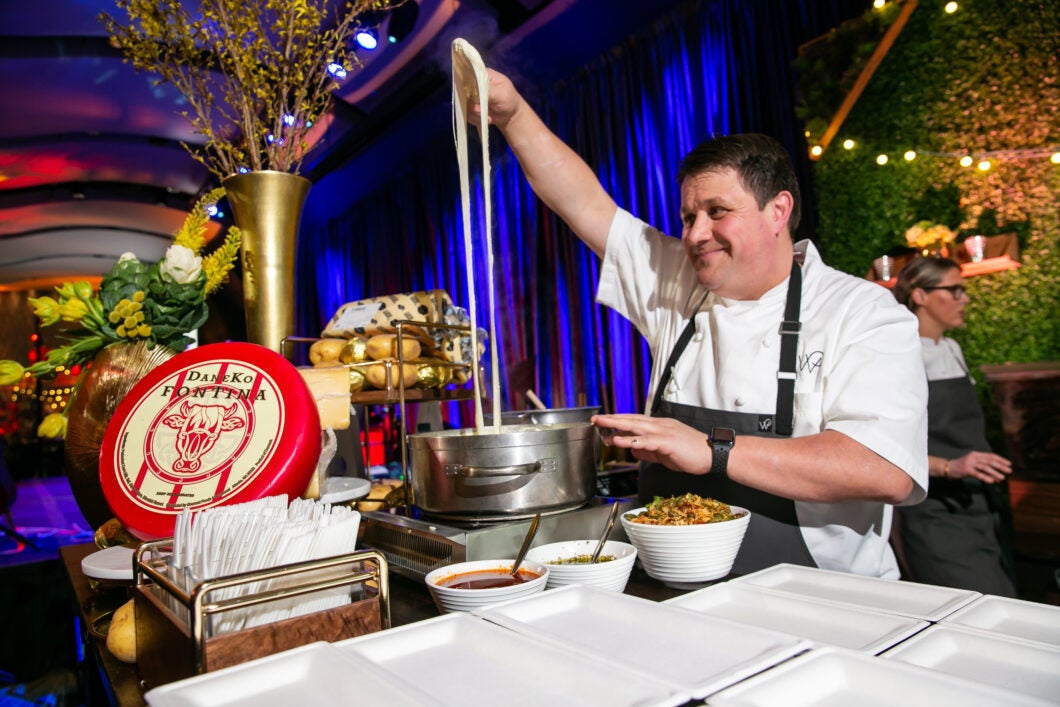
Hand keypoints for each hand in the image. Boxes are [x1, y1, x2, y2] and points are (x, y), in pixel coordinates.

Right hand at [467, 69, 523, 129]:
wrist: (511, 116)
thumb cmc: (509, 100)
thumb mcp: (501, 94)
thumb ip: (488, 92)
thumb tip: (473, 92)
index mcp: (483, 76)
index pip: (469, 76)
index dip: (468, 87)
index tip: (474, 98)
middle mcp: (475, 85)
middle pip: (464, 92)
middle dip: (472, 105)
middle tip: (481, 112)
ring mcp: (472, 97)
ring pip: (464, 105)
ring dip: (475, 115)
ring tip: (489, 118)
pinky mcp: (471, 108)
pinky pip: (467, 114)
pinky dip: (475, 119)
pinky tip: (487, 120)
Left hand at [592, 413, 711, 474]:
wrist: (713, 455)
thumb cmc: (692, 454)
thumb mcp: (664, 453)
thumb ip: (648, 451)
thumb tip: (633, 450)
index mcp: (659, 426)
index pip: (634, 421)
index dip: (618, 421)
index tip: (603, 422)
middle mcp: (660, 425)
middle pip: (631, 419)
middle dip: (612, 419)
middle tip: (595, 419)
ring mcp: (663, 432)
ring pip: (635, 426)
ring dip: (616, 425)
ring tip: (601, 425)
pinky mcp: (667, 442)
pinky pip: (645, 440)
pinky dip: (630, 440)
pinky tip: (618, 440)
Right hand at [948, 451, 1011, 483]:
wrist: (947, 468)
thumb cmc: (962, 466)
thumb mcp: (973, 464)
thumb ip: (984, 468)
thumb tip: (998, 476)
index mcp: (976, 454)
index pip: (991, 456)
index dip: (1001, 459)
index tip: (1009, 464)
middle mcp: (973, 457)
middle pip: (989, 461)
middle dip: (1000, 466)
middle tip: (1009, 471)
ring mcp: (969, 463)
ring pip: (985, 467)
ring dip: (995, 473)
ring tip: (1002, 478)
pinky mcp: (966, 470)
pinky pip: (978, 474)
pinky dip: (986, 477)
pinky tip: (992, 481)